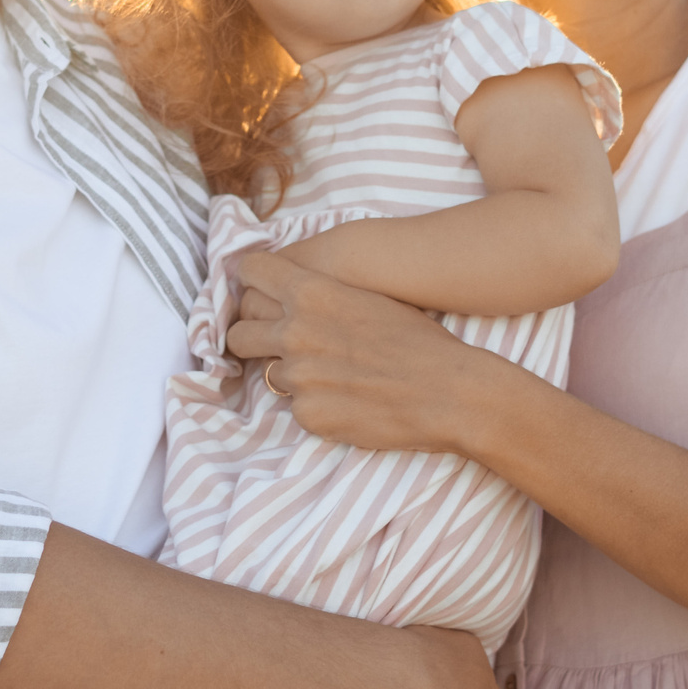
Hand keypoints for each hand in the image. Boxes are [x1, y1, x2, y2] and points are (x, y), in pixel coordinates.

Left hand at [226, 251, 498, 455]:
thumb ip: (322, 295)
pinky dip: (316, 405)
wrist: (449, 393)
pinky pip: (296, 407)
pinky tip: (348, 401)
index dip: (252, 283)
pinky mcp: (308, 415)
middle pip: (238, 331)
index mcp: (311, 292)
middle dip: (251, 336)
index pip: (250, 273)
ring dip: (290, 374)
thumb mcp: (368, 298)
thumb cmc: (419, 340)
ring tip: (329, 376)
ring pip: (268, 373)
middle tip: (273, 343)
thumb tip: (294, 295)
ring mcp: (298, 377)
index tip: (258, 294)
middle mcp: (295, 332)